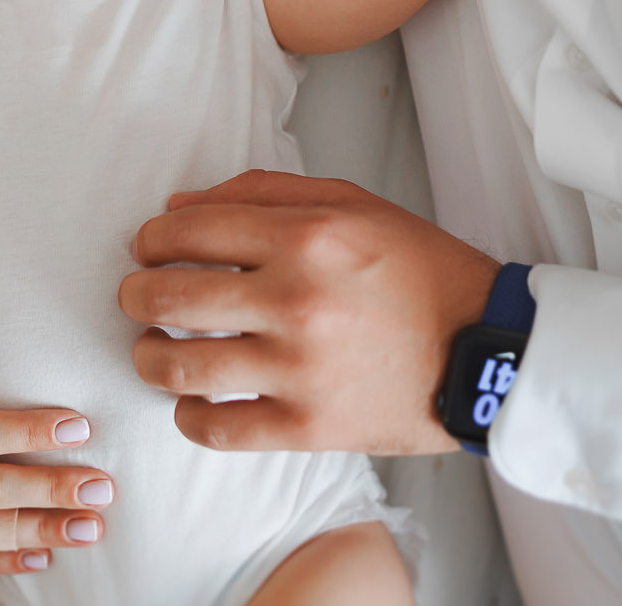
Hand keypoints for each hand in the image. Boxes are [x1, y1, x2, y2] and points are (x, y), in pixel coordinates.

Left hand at [119, 170, 499, 454]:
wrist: (486, 352)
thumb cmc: (422, 273)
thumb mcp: (354, 204)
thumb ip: (264, 192)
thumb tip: (180, 205)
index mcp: (307, 236)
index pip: (189, 229)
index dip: (152, 238)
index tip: (148, 247)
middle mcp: (297, 299)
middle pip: (168, 295)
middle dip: (135, 293)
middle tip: (136, 296)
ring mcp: (299, 369)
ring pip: (178, 364)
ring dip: (148, 354)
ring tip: (151, 349)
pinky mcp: (308, 427)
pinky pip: (216, 428)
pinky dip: (188, 415)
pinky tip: (190, 401)